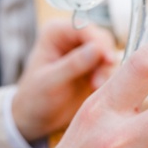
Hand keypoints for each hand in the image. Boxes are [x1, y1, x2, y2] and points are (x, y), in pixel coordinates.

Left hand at [11, 20, 116, 141]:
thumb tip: (98, 49)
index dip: (98, 43)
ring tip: (96, 88)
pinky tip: (100, 91)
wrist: (37, 117)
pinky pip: (111, 70)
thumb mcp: (51, 81)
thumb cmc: (35, 97)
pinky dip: (110, 80)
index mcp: (56, 33)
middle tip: (99, 81)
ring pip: (109, 55)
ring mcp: (86, 54)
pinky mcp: (96, 70)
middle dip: (105, 59)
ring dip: (107, 72)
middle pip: (101, 40)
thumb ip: (73, 64)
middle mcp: (73, 39)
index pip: (85, 29)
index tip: (108, 60)